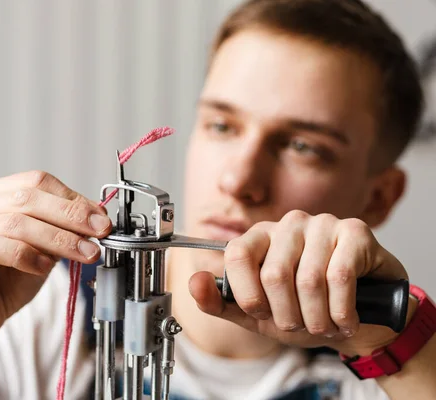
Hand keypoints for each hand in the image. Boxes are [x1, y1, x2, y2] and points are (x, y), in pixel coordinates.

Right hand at [0, 171, 111, 353]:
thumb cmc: (6, 283)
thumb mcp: (44, 250)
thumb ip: (62, 229)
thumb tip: (97, 215)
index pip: (36, 182)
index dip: (72, 198)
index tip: (101, 218)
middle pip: (27, 198)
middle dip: (71, 216)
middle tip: (101, 233)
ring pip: (14, 222)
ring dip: (58, 238)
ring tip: (84, 254)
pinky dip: (25, 255)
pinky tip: (44, 267)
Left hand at [189, 210, 409, 355]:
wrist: (359, 320)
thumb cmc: (306, 312)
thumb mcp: (257, 315)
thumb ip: (221, 302)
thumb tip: (194, 282)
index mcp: (259, 237)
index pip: (236, 255)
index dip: (248, 295)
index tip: (264, 314)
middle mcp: (288, 224)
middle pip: (273, 275)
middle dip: (287, 316)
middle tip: (300, 326)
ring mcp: (322, 224)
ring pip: (308, 280)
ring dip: (317, 318)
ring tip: (324, 325)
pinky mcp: (354, 231)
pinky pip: (340, 276)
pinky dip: (341, 311)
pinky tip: (345, 320)